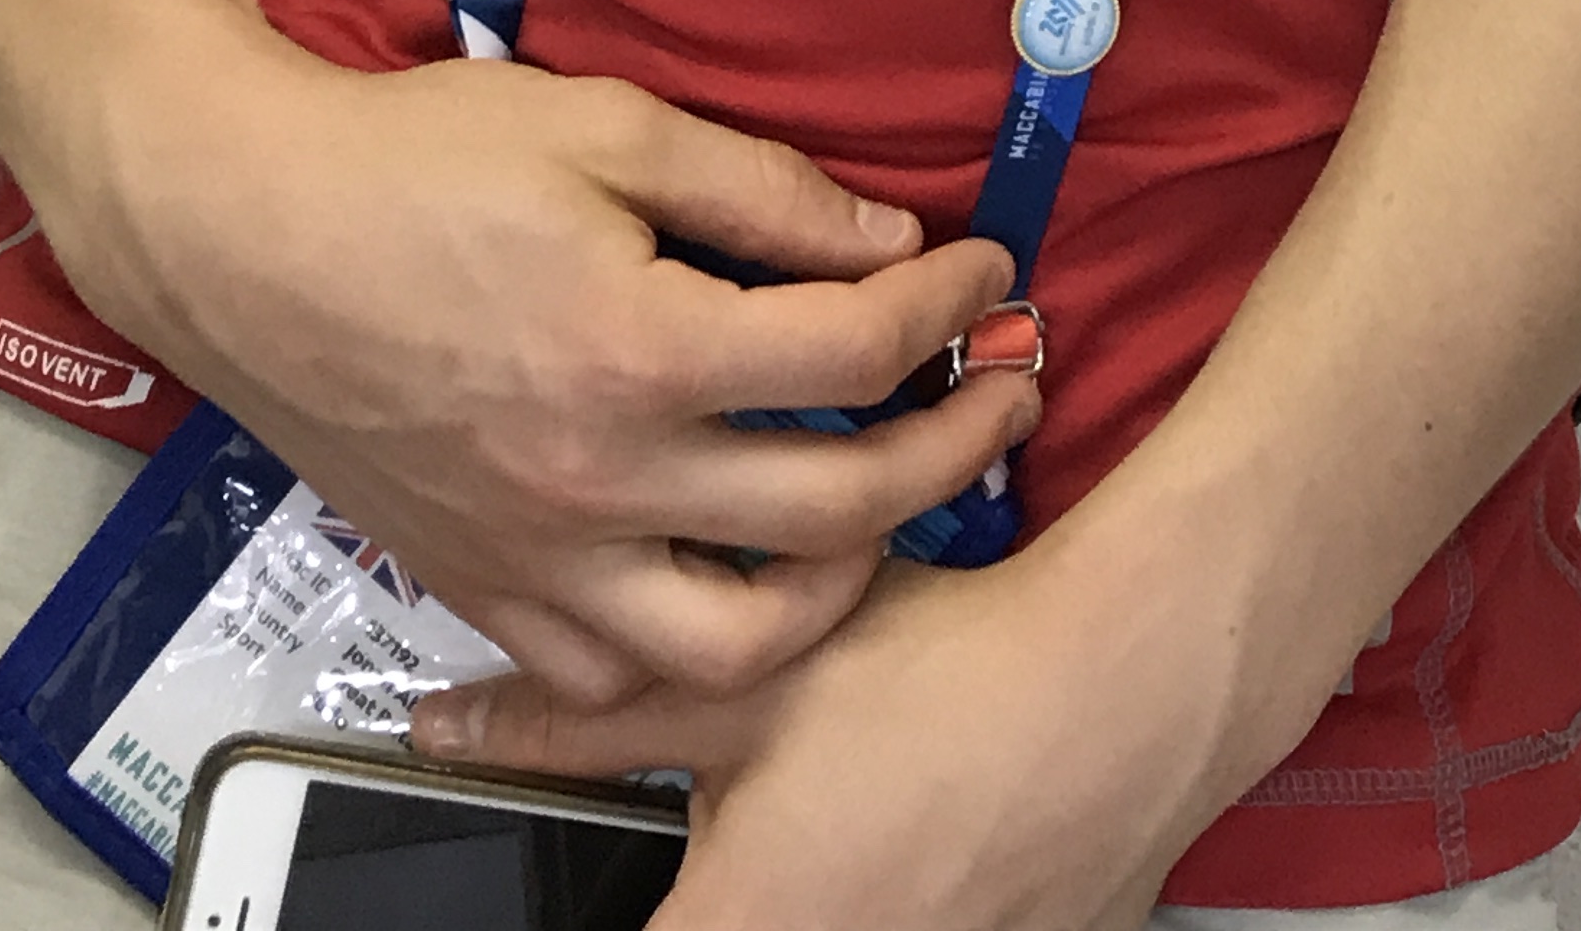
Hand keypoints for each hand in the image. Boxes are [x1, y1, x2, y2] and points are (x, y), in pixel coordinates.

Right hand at [45, 26, 1033, 704]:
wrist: (242, 234)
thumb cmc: (412, 163)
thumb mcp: (604, 125)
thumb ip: (758, 188)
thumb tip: (882, 235)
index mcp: (638, 346)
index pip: (855, 352)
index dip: (948, 303)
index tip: (982, 270)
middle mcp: (598, 475)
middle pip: (837, 509)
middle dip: (954, 447)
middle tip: (1002, 393)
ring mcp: (537, 552)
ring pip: (739, 639)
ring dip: (840, 583)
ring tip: (881, 510)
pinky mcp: (480, 585)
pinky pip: (614, 676)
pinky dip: (693, 646)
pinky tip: (728, 572)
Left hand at [414, 541, 1253, 930]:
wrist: (1126, 683)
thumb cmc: (943, 684)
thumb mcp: (742, 682)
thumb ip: (581, 724)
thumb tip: (454, 731)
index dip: (607, 898)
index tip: (602, 873)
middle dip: (708, 881)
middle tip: (751, 813)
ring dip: (802, 883)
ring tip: (850, 804)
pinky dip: (900, 894)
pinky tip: (920, 824)